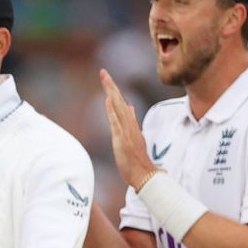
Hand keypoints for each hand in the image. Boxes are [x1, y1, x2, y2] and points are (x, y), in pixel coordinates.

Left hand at [99, 69, 154, 191]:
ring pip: (118, 108)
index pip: (121, 104)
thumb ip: (131, 121)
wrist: (145, 175)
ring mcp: (127, 132)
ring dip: (111, 92)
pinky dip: (113, 110)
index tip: (107, 80)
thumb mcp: (133, 137)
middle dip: (111, 86)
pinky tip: (108, 100)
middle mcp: (129, 126)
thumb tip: (129, 107)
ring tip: (105, 79)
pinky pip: (117, 122)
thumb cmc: (137, 160)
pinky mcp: (123, 139)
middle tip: (103, 72)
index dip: (114, 91)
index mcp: (131, 125)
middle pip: (119, 101)